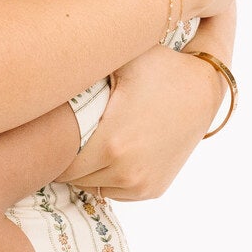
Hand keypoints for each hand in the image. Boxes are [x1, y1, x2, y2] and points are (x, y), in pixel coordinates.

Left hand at [67, 27, 233, 200]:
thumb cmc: (160, 69)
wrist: (204, 89)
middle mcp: (125, 170)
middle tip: (68, 134)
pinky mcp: (152, 189)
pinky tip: (111, 152)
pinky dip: (108, 177)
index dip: (55, 148)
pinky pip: (115, 191)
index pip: (62, 163)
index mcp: (110, 143)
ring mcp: (140, 183)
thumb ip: (84, 64)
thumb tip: (47, 59)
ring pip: (92, 186)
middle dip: (68, 159)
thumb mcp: (121, 61)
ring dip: (87, 170)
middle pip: (73, 178)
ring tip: (89, 142)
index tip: (55, 131)